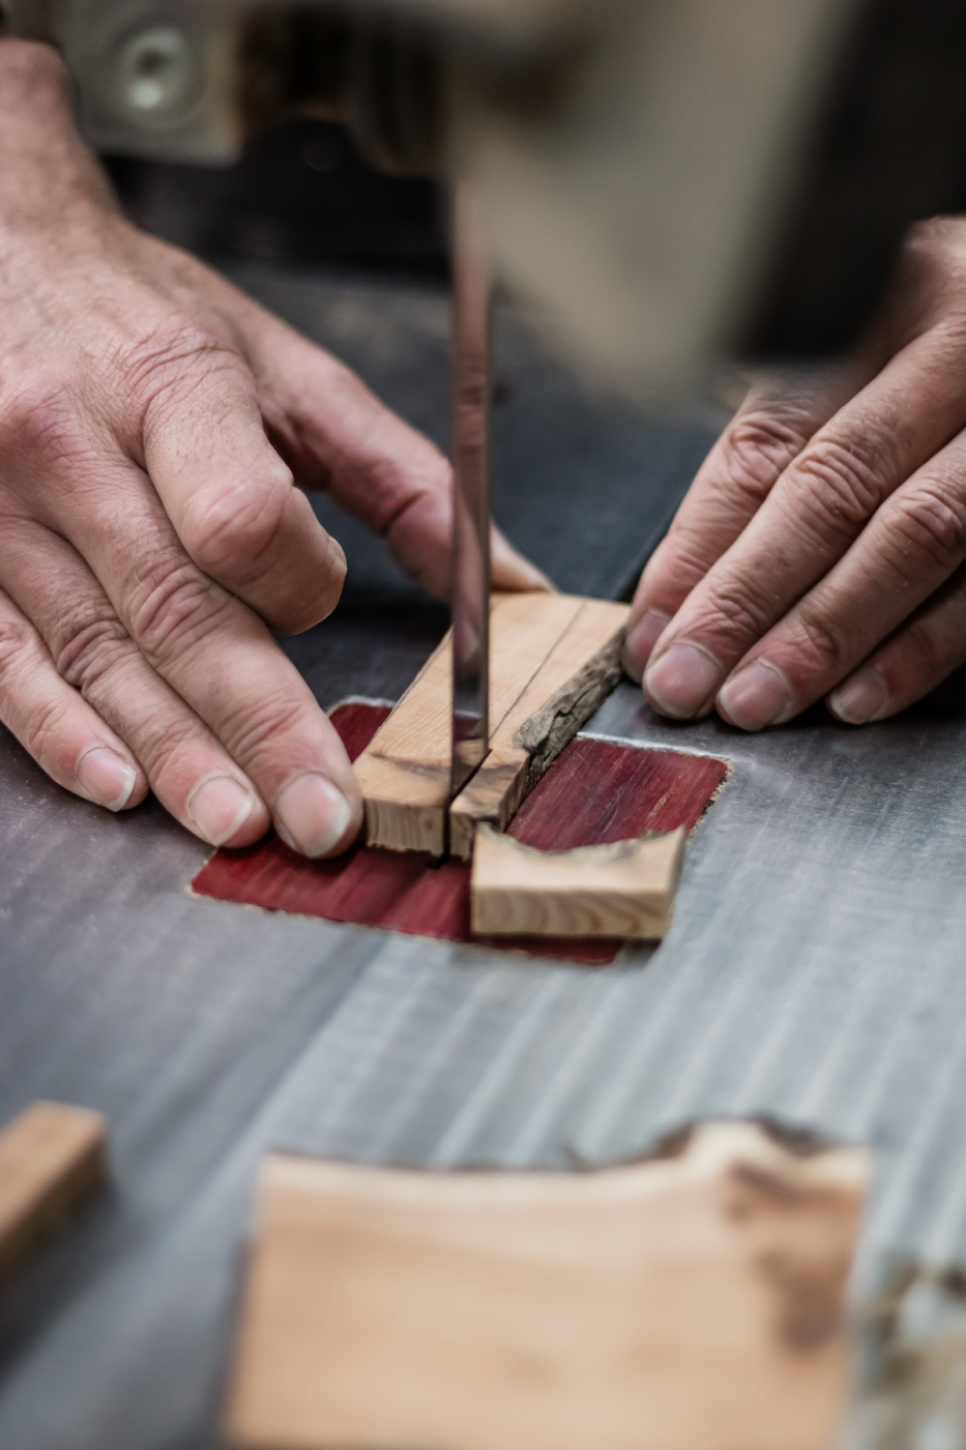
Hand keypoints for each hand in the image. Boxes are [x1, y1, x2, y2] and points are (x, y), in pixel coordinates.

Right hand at [0, 40, 546, 855]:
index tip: (318, 595)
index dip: (294, 580)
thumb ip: (404, 478)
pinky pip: (5, 660)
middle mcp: (72, 443)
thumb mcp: (290, 372)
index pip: (239, 514)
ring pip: (95, 652)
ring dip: (170, 751)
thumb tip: (506, 581)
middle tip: (319, 818)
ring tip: (235, 823)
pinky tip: (116, 784)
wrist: (0, 256)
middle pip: (175, 608)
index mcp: (173, 385)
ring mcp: (1, 506)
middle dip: (258, 726)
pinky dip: (60, 732)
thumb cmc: (156, 325)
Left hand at [623, 215, 965, 732]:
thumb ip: (770, 458)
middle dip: (745, 598)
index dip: (700, 542)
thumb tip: (671, 596)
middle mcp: (956, 355)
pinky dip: (918, 649)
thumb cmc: (927, 364)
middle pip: (833, 487)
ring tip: (751, 701)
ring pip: (914, 538)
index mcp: (882, 304)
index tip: (650, 627)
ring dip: (822, 634)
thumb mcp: (851, 367)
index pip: (770, 437)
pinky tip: (855, 698)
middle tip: (683, 680)